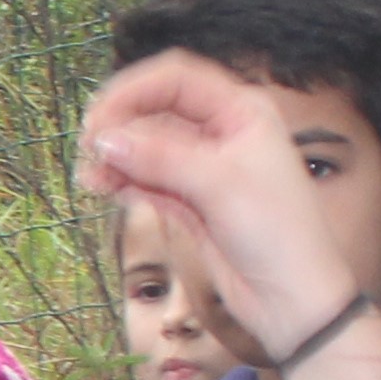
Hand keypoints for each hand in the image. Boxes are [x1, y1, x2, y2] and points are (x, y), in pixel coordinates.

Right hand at [80, 51, 364, 359]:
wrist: (292, 300)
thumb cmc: (276, 232)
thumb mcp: (218, 184)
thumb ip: (159, 157)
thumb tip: (105, 139)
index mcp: (241, 112)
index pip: (177, 80)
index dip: (134, 91)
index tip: (99, 117)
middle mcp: (222, 133)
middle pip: (156, 111)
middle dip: (120, 127)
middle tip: (88, 150)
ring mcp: (204, 169)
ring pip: (147, 148)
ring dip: (117, 158)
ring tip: (91, 179)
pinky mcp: (190, 202)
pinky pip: (148, 180)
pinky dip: (125, 182)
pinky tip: (107, 189)